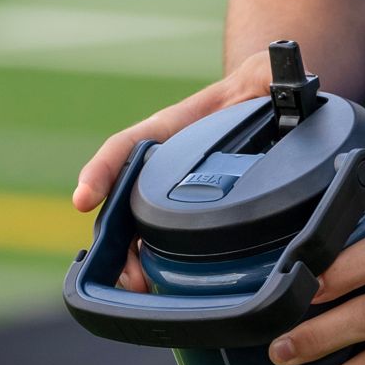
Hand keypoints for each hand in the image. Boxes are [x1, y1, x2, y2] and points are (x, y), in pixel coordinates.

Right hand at [71, 50, 274, 291]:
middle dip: (115, 239)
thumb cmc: (261, 89)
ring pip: (135, 228)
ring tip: (137, 288)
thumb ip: (272, 75)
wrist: (269, 106)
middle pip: (123, 201)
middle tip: (124, 274)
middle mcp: (161, 162)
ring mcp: (169, 191)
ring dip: (129, 261)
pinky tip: (157, 291)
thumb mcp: (268, 77)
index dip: (103, 170)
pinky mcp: (186, 214)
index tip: (84, 199)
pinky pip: (158, 242)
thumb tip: (279, 73)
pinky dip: (152, 268)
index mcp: (170, 129)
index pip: (127, 146)